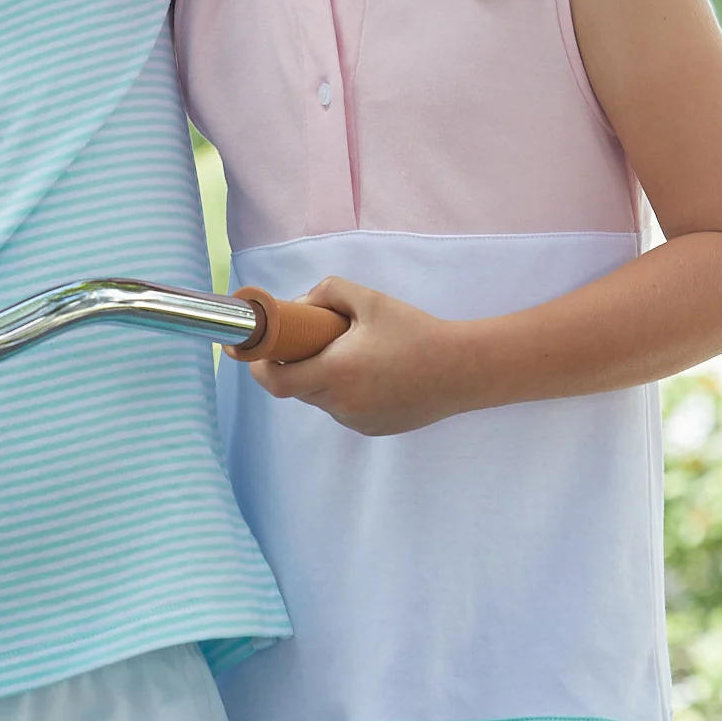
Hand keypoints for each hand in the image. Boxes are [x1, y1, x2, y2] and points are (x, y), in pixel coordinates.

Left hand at [246, 275, 477, 433]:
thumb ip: (329, 292)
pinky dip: (343, 392)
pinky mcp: (371, 429)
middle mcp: (340, 403)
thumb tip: (300, 304)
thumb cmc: (417, 332)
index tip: (258, 351)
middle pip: (297, 388)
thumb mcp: (371, 300)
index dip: (260, 367)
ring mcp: (355, 421)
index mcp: (335, 372)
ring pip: (321, 399)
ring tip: (350, 354)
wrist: (462, 370)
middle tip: (309, 341)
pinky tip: (371, 373)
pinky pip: (343, 409)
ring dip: (321, 378)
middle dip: (294, 365)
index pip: (276, 382)